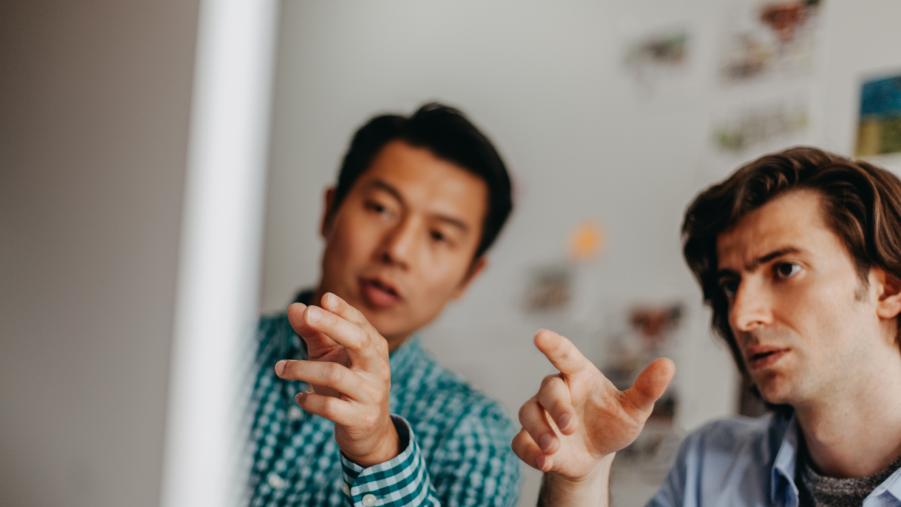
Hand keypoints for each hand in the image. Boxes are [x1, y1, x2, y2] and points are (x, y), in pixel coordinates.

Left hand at [275, 292, 398, 465]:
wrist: (369, 430)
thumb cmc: (347, 384)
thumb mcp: (330, 356)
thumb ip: (314, 332)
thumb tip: (294, 308)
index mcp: (374, 348)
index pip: (360, 323)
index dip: (343, 310)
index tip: (324, 298)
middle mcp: (377, 368)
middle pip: (358, 341)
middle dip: (332, 325)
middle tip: (307, 315)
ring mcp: (371, 394)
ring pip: (336, 374)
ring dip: (303, 369)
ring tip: (281, 368)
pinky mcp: (360, 418)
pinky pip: (331, 407)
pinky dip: (309, 401)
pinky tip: (299, 397)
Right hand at [512, 329, 674, 480]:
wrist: (595, 456)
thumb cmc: (613, 423)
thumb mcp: (634, 410)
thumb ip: (648, 388)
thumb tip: (668, 364)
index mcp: (578, 375)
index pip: (565, 355)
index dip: (553, 344)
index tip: (540, 335)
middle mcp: (556, 390)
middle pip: (547, 390)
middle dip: (556, 408)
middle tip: (570, 427)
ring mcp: (540, 414)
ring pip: (528, 413)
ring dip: (539, 431)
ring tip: (554, 449)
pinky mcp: (530, 438)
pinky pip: (520, 441)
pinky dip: (530, 452)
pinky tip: (546, 462)